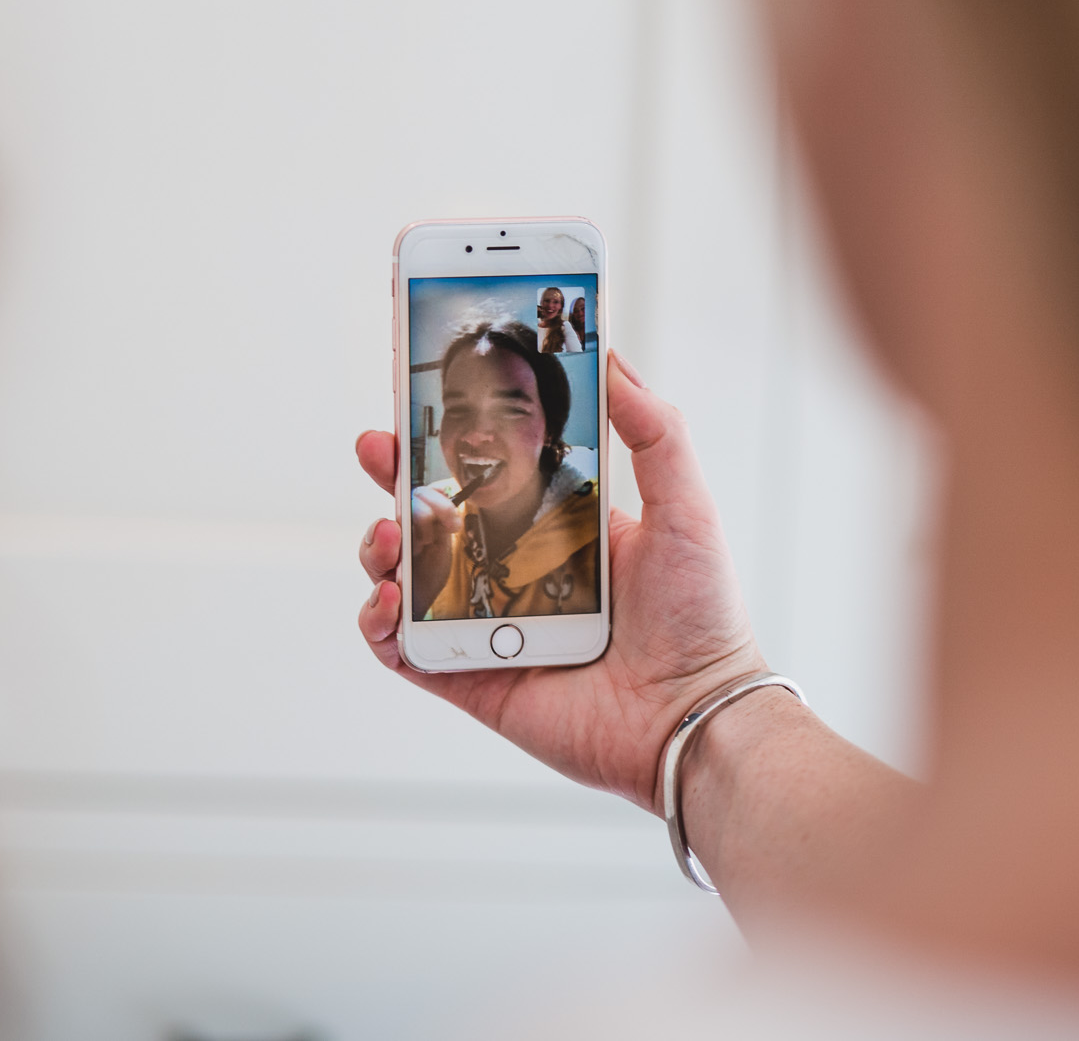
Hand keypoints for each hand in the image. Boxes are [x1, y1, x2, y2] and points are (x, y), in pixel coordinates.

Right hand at [353, 351, 765, 811]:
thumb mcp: (686, 508)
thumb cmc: (702, 619)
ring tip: (388, 536)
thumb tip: (615, 360)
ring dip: (380, 548)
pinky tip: (389, 601)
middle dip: (392, 478)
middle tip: (375, 448)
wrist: (695, 716)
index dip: (445, 439)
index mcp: (556, 527)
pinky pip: (404, 649)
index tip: (417, 400)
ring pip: (406, 576)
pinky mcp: (470, 678)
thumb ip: (655, 432)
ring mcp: (487, 624)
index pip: (486, 470)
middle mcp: (514, 570)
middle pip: (430, 515)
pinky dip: (379, 624)